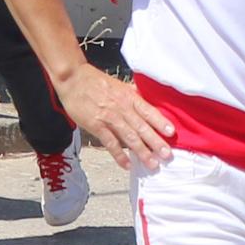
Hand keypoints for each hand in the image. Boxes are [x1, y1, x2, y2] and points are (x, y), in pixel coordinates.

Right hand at [57, 65, 176, 171]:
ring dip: (142, 152)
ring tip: (152, 164)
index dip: (160, 122)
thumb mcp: (118, 85)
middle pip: (142, 127)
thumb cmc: (95, 81)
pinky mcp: (96, 126)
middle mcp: (122, 108)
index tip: (172, 133)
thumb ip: (133, 93)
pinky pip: (110, 143)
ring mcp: (109, 118)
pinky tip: (128, 165)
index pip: (148, 111)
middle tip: (167, 155)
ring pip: (129, 137)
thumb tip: (146, 99)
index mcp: (129, 97)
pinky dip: (119, 155)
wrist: (73, 79)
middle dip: (156, 142)